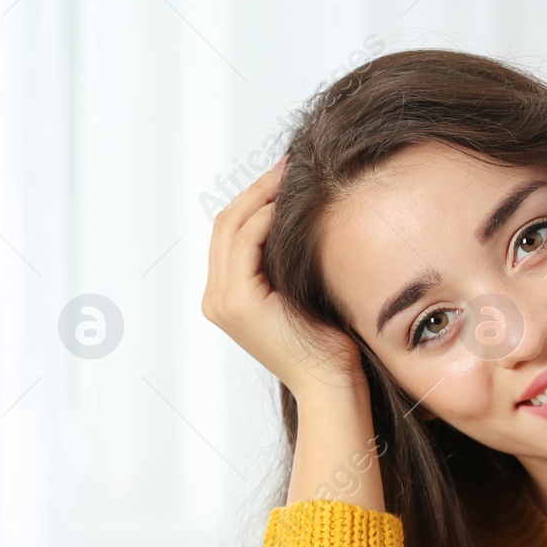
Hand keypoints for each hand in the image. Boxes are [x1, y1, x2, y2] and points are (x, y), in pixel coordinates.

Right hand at [202, 159, 368, 400]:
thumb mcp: (301, 290)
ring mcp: (222, 302)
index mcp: (226, 298)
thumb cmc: (328, 343)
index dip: (254, 199)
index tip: (286, 175)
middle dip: (256, 189)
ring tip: (290, 175)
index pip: (230, 233)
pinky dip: (265, 218)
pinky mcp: (238, 302)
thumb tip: (299, 212)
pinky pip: (245, 243)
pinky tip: (290, 204)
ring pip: (231, 228)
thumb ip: (286, 259)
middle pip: (225, 224)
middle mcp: (215, 299)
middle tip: (288, 164)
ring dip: (261, 196)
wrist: (330, 382)